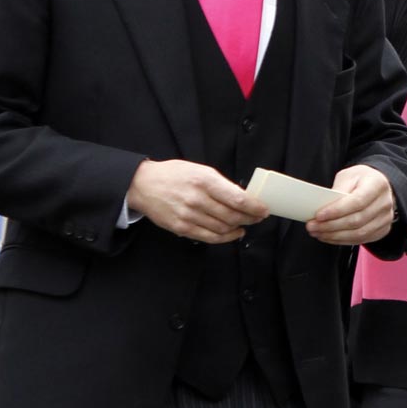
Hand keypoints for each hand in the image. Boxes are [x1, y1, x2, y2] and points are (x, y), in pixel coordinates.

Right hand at [127, 159, 266, 243]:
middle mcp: (196, 198)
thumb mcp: (199, 170)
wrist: (142, 185)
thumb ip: (221, 184)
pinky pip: (211, 237)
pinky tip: (233, 233)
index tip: (264, 210)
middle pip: (233, 216)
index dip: (255, 207)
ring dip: (239, 227)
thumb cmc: (174, 175)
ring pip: (224, 228)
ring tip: (245, 224)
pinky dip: (226, 237)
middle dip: (250, 218)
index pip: (237, 199)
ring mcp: (188, 215)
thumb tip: (244, 198)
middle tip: (257, 217)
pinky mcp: (182, 227)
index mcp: (203, 180)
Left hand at [306, 164, 395, 245]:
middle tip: (312, 226)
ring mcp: (386, 219)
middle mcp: (385, 203)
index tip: (318, 215)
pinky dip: (342, 240)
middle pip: (357, 220)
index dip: (336, 211)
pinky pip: (361, 240)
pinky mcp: (383, 230)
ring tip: (318, 233)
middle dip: (331, 226)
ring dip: (335, 236)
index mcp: (377, 185)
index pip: (357, 202)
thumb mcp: (348, 176)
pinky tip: (329, 237)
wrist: (378, 186)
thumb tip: (323, 208)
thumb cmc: (362, 180)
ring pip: (359, 233)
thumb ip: (338, 191)